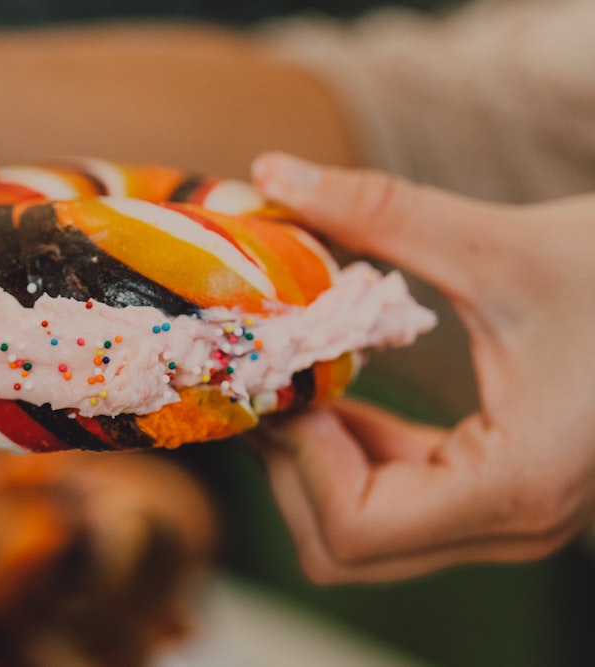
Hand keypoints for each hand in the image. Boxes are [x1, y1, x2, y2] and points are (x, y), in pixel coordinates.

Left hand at [250, 152, 594, 582]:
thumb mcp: (498, 244)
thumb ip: (378, 213)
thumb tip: (270, 171)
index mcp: (517, 485)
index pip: (356, 527)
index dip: (298, 452)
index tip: (286, 372)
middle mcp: (509, 525)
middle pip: (341, 548)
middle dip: (289, 461)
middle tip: (270, 375)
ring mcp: (503, 519)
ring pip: (357, 536)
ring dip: (310, 460)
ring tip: (294, 376)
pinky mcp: (493, 494)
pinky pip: (390, 502)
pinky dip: (345, 455)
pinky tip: (337, 389)